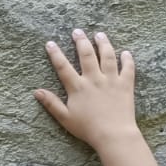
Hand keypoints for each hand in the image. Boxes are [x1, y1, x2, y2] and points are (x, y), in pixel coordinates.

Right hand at [34, 29, 139, 150]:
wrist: (113, 134)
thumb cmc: (87, 128)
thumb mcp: (64, 118)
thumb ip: (51, 103)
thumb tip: (36, 92)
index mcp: (77, 87)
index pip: (63, 67)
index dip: (55, 54)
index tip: (50, 43)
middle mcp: (94, 79)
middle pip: (86, 55)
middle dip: (80, 41)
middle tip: (77, 31)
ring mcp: (111, 80)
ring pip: (108, 57)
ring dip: (103, 44)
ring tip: (99, 34)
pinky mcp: (125, 85)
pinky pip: (128, 68)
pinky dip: (127, 59)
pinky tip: (126, 52)